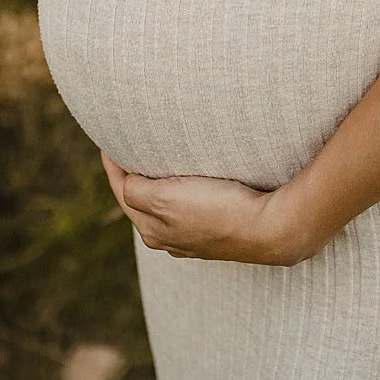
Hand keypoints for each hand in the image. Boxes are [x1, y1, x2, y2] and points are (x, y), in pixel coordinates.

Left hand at [100, 150, 325, 265]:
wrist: (271, 229)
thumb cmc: (219, 210)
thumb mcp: (164, 199)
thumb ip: (135, 191)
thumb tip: (127, 183)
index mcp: (151, 230)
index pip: (122, 192)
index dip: (113, 165)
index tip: (108, 141)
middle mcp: (168, 238)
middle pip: (139, 202)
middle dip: (130, 178)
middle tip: (127, 150)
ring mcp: (192, 237)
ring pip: (163, 207)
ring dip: (154, 185)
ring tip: (153, 163)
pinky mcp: (216, 231)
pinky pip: (186, 209)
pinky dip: (178, 192)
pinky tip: (187, 183)